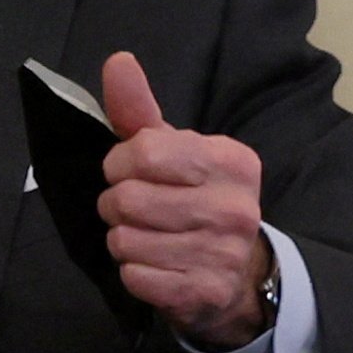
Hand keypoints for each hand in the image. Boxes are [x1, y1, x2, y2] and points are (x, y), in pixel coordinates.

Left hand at [96, 51, 276, 349]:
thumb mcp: (172, 150)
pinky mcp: (205, 293)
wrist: (238, 276)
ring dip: (122, 239)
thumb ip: (138, 109)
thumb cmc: (194, 198)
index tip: (128, 171)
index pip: (143, 151)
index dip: (119, 162)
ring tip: (146, 236)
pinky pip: (135, 276)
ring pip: (124, 239)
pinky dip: (133, 271)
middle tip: (134, 209)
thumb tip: (118, 60)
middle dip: (115, 204)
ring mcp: (224, 255)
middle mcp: (236, 208)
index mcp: (232, 162)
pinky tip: (156, 266)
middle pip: (127, 198)